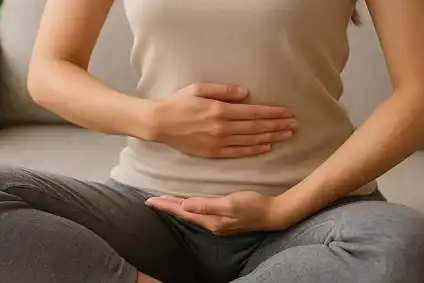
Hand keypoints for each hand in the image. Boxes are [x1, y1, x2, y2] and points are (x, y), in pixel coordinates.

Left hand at [145, 191, 295, 233]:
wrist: (273, 214)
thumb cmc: (253, 206)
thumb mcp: (230, 203)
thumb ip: (207, 205)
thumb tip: (184, 205)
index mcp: (210, 220)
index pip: (182, 212)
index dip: (166, 205)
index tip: (150, 200)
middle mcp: (211, 223)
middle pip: (184, 214)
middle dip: (168, 206)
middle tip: (151, 200)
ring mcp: (218, 222)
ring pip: (191, 213)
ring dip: (177, 207)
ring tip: (165, 201)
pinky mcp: (224, 218)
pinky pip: (200, 212)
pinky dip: (189, 206)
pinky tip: (188, 203)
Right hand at [146, 83, 296, 158]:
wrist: (160, 123)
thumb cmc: (178, 102)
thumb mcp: (199, 89)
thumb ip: (223, 90)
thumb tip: (246, 93)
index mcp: (220, 110)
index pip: (253, 112)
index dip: (272, 113)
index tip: (287, 112)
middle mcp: (222, 127)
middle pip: (256, 127)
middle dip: (277, 126)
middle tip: (294, 125)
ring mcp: (218, 142)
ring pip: (251, 141)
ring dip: (271, 138)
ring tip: (286, 135)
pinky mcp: (212, 153)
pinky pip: (238, 152)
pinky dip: (254, 150)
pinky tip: (266, 147)